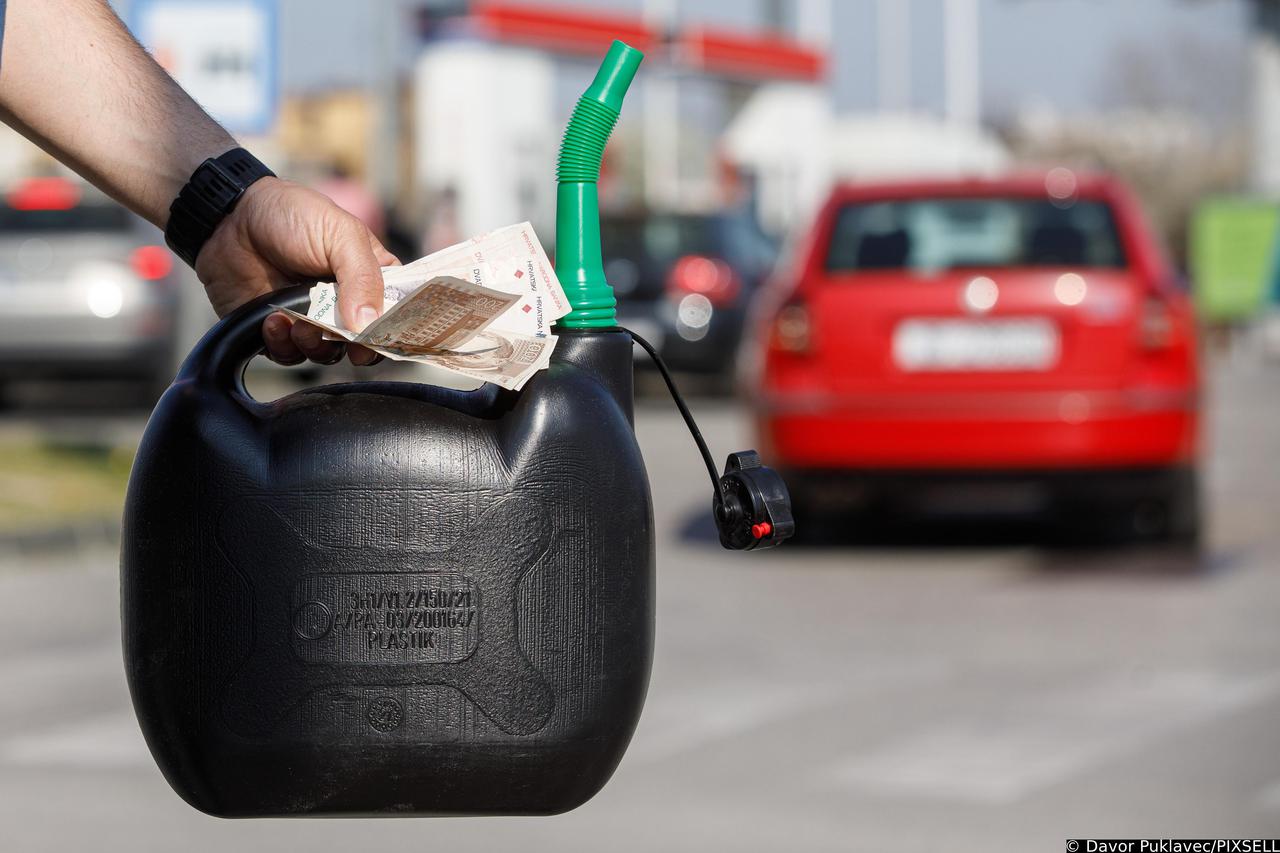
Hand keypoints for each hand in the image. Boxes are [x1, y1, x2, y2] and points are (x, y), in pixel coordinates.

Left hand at [195, 176, 397, 365]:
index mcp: (371, 278)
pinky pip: (289, 355)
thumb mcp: (340, 234)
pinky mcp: (279, 331)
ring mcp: (312, 320)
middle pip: (364, 343)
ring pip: (327, 355)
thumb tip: (368, 325)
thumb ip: (362, 277)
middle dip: (351, 345)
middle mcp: (345, 304)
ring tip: (297, 321)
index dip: (393, 331)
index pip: (396, 315)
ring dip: (313, 345)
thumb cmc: (292, 214)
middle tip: (339, 335)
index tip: (381, 336)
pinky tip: (273, 320)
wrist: (230, 219)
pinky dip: (282, 344)